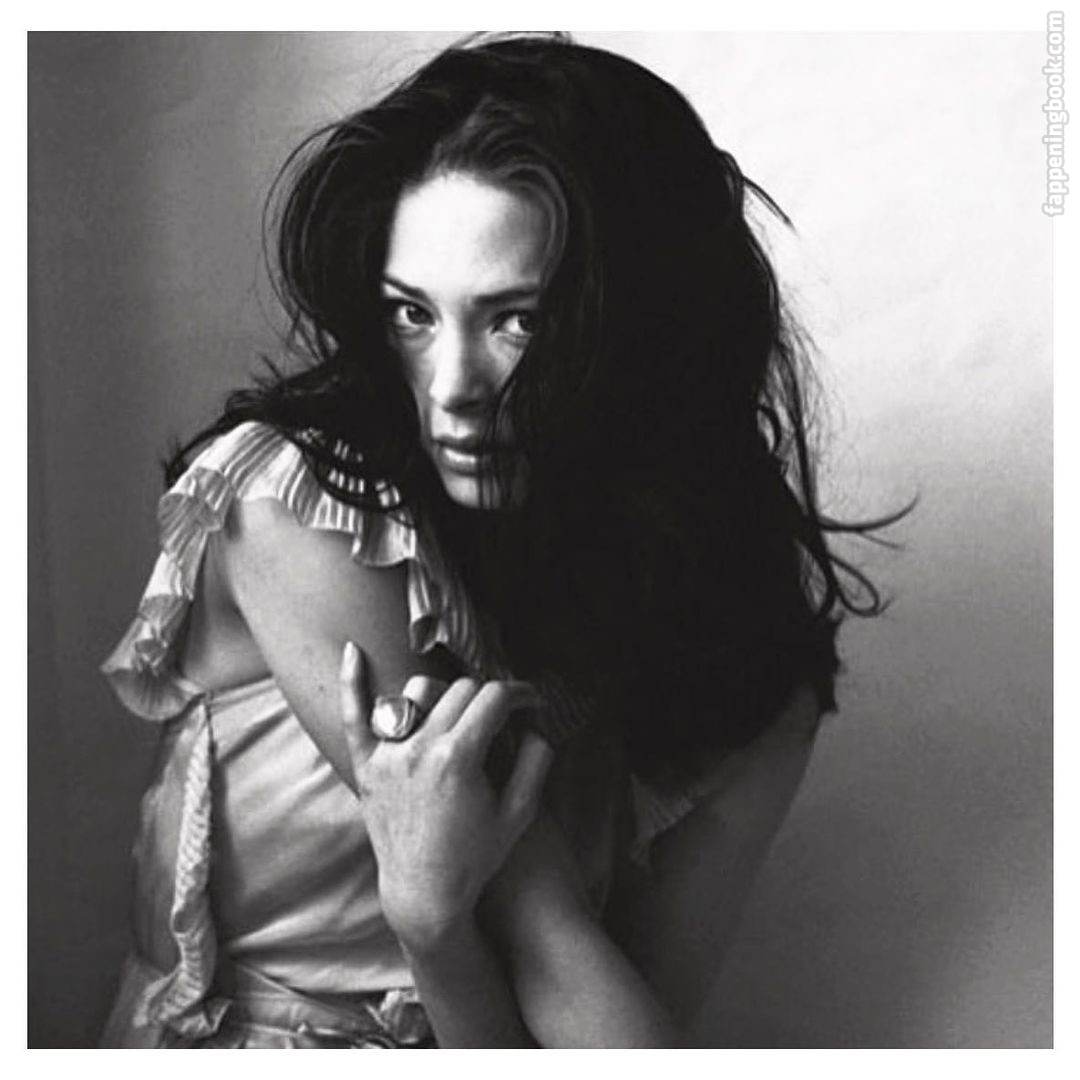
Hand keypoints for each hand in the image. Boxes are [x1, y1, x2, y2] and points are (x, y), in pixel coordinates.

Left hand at [339, 641, 554, 954]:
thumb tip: (539, 725)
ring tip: (459, 711)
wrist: (424, 895)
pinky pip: (354, 717)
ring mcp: (387, 756)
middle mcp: (418, 749)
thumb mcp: (519, 813)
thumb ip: (536, 761)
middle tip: (503, 715)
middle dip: (489, 697)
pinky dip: (351, 683)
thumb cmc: (475, 857)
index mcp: (458, 758)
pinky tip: (352, 651)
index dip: (521, 694)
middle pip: (460, 691)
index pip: (494, 699)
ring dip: (443, 694)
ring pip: (416, 693)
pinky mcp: (366, 768)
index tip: (533, 702)